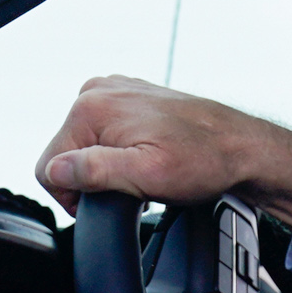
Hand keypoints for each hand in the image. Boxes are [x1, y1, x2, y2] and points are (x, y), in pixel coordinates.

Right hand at [35, 77, 291, 235]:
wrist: (243, 147)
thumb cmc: (204, 160)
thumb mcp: (146, 176)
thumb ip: (94, 172)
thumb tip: (55, 171)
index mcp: (91, 107)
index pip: (48, 166)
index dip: (74, 196)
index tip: (110, 201)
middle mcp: (98, 91)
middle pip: (66, 154)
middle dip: (95, 179)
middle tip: (135, 187)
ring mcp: (115, 91)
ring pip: (86, 146)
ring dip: (109, 167)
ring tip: (146, 173)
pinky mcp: (130, 98)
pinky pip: (106, 135)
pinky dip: (121, 153)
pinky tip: (148, 159)